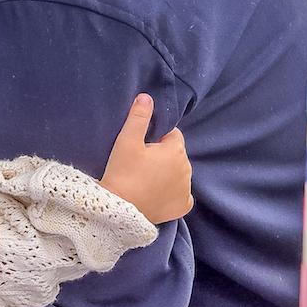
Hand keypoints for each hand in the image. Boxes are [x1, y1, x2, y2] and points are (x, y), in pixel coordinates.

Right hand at [99, 93, 191, 224]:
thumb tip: (147, 97)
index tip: (141, 147)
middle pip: (176, 154)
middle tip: (140, 163)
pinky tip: (157, 193)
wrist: (120, 209)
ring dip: (167, 172)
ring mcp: (186, 189)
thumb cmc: (122, 172)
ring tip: (145, 178)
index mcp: (176, 150)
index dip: (156, 137)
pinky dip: (172, 192)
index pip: (172, 134)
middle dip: (163, 155)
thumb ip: (138, 117)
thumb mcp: (126, 141)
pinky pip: (181, 194)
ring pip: (178, 173)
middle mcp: (187, 169)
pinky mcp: (183, 206)